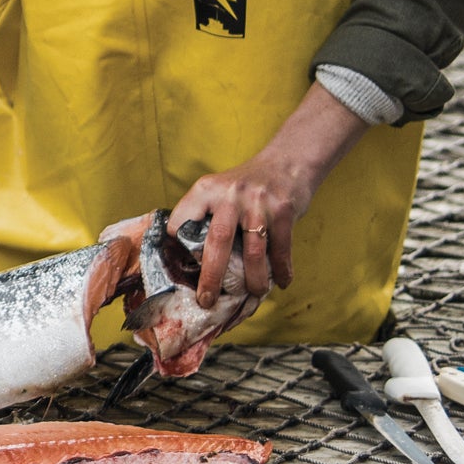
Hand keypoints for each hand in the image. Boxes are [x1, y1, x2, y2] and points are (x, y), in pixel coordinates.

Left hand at [170, 82, 370, 308]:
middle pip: (217, 242)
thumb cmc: (245, 186)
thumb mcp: (217, 189)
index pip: (182, 221)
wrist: (286, 162)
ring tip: (252, 294)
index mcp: (205, 190)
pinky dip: (281, 269)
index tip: (178, 268)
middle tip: (207, 301)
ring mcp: (257, 203)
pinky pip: (281, 249)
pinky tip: (281, 282)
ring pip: (253, 251)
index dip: (177, 245)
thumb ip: (203, 215)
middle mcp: (229, 194)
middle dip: (211, 277)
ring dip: (253, 279)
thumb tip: (188, 259)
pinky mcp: (283, 210)